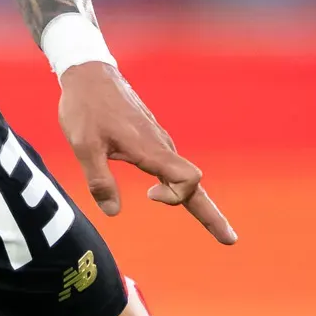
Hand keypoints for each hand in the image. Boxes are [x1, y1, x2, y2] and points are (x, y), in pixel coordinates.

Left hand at [58, 61, 236, 244]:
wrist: (89, 74)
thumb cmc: (85, 108)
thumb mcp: (83, 146)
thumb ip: (99, 180)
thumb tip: (113, 212)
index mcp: (150, 149)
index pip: (188, 180)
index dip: (176, 196)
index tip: (148, 195)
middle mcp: (161, 146)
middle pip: (195, 185)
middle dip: (212, 215)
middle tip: (231, 241)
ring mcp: (158, 143)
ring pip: (184, 177)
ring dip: (194, 202)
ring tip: (215, 227)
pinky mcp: (150, 140)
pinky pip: (171, 167)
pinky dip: (178, 187)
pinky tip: (168, 194)